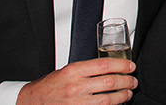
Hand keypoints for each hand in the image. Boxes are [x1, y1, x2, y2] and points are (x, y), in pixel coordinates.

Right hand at [17, 58, 136, 104]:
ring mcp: (76, 103)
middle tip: (133, 81)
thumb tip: (111, 67)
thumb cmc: (50, 86)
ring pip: (108, 100)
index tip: (130, 66)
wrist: (32, 102)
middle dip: (126, 81)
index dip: (122, 65)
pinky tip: (116, 104)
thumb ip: (87, 69)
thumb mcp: (67, 71)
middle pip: (110, 82)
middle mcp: (75, 87)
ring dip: (122, 96)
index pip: (105, 65)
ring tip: (128, 93)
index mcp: (73, 71)